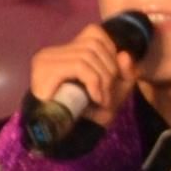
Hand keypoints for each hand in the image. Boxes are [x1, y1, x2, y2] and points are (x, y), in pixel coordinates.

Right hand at [25, 19, 140, 130]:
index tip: (112, 76)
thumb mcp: (115, 91)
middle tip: (108, 94)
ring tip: (102, 100)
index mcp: (67, 53)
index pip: (94, 33)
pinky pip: (79, 66)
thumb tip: (125, 54)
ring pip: (88, 55)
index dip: (110, 50)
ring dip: (103, 80)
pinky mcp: (45, 70)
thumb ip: (124, 73)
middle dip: (110, 69)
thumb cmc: (88, 114)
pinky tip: (95, 98)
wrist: (65, 138)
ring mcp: (47, 59)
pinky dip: (94, 82)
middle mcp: (54, 52)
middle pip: (95, 44)